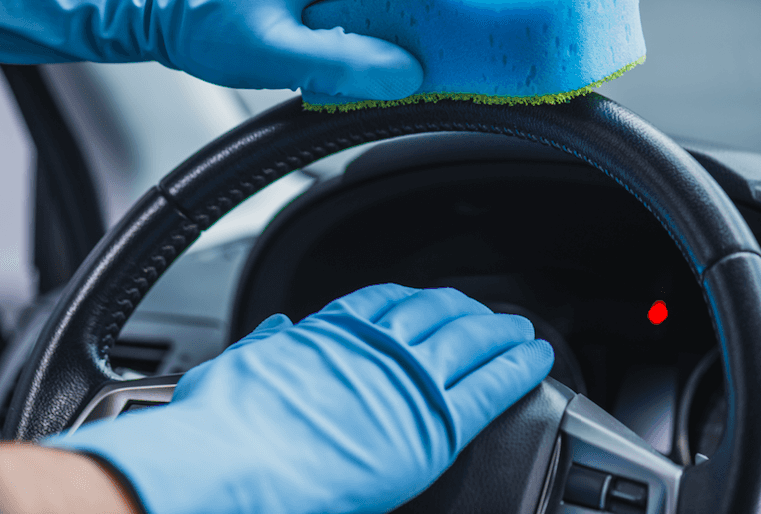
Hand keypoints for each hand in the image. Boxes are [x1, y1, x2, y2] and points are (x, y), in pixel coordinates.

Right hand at [45, 284, 553, 513]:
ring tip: (521, 331)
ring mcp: (406, 381)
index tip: (427, 299)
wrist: (236, 462)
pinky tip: (536, 360)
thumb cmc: (224, 426)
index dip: (413, 298)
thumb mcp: (234, 369)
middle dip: (465, 309)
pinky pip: (489, 387)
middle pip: (434, 313)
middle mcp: (374, 347)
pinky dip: (517, 368)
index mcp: (330, 333)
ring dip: (499, 332)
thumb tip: (278, 329)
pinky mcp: (432, 425)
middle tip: (485, 312)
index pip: (382, 301)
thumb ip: (267, 347)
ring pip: (469, 342)